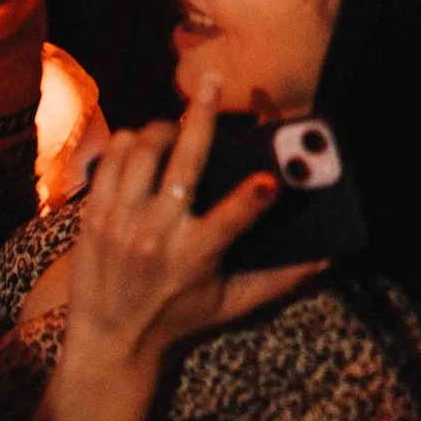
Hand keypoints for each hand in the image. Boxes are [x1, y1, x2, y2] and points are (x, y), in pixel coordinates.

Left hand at [62, 76, 322, 367]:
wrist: (109, 337)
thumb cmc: (177, 317)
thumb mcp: (231, 305)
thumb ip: (279, 280)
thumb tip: (328, 259)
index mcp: (196, 255)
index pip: (231, 219)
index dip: (253, 197)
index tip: (271, 178)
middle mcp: (156, 233)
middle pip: (182, 162)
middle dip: (200, 117)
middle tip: (212, 84)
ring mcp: (120, 219)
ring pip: (142, 151)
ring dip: (163, 129)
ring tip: (177, 126)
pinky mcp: (93, 212)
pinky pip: (111, 158)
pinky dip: (128, 142)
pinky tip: (142, 142)